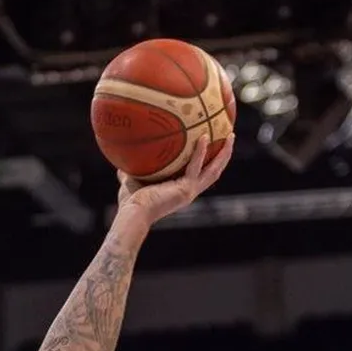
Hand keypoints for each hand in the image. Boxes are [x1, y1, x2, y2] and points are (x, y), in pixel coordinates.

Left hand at [117, 134, 234, 226]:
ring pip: (214, 171)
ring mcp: (189, 192)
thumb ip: (129, 172)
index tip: (213, 147)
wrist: (133, 215)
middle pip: (214, 172)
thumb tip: (120, 163)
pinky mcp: (185, 190)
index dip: (208, 162)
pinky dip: (200, 152)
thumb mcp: (130, 182)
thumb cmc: (130, 203)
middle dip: (224, 156)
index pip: (199, 174)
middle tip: (230, 138)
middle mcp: (188, 192)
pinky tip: (204, 137)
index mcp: (180, 190)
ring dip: (223, 154)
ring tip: (230, 136)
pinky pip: (196, 167)